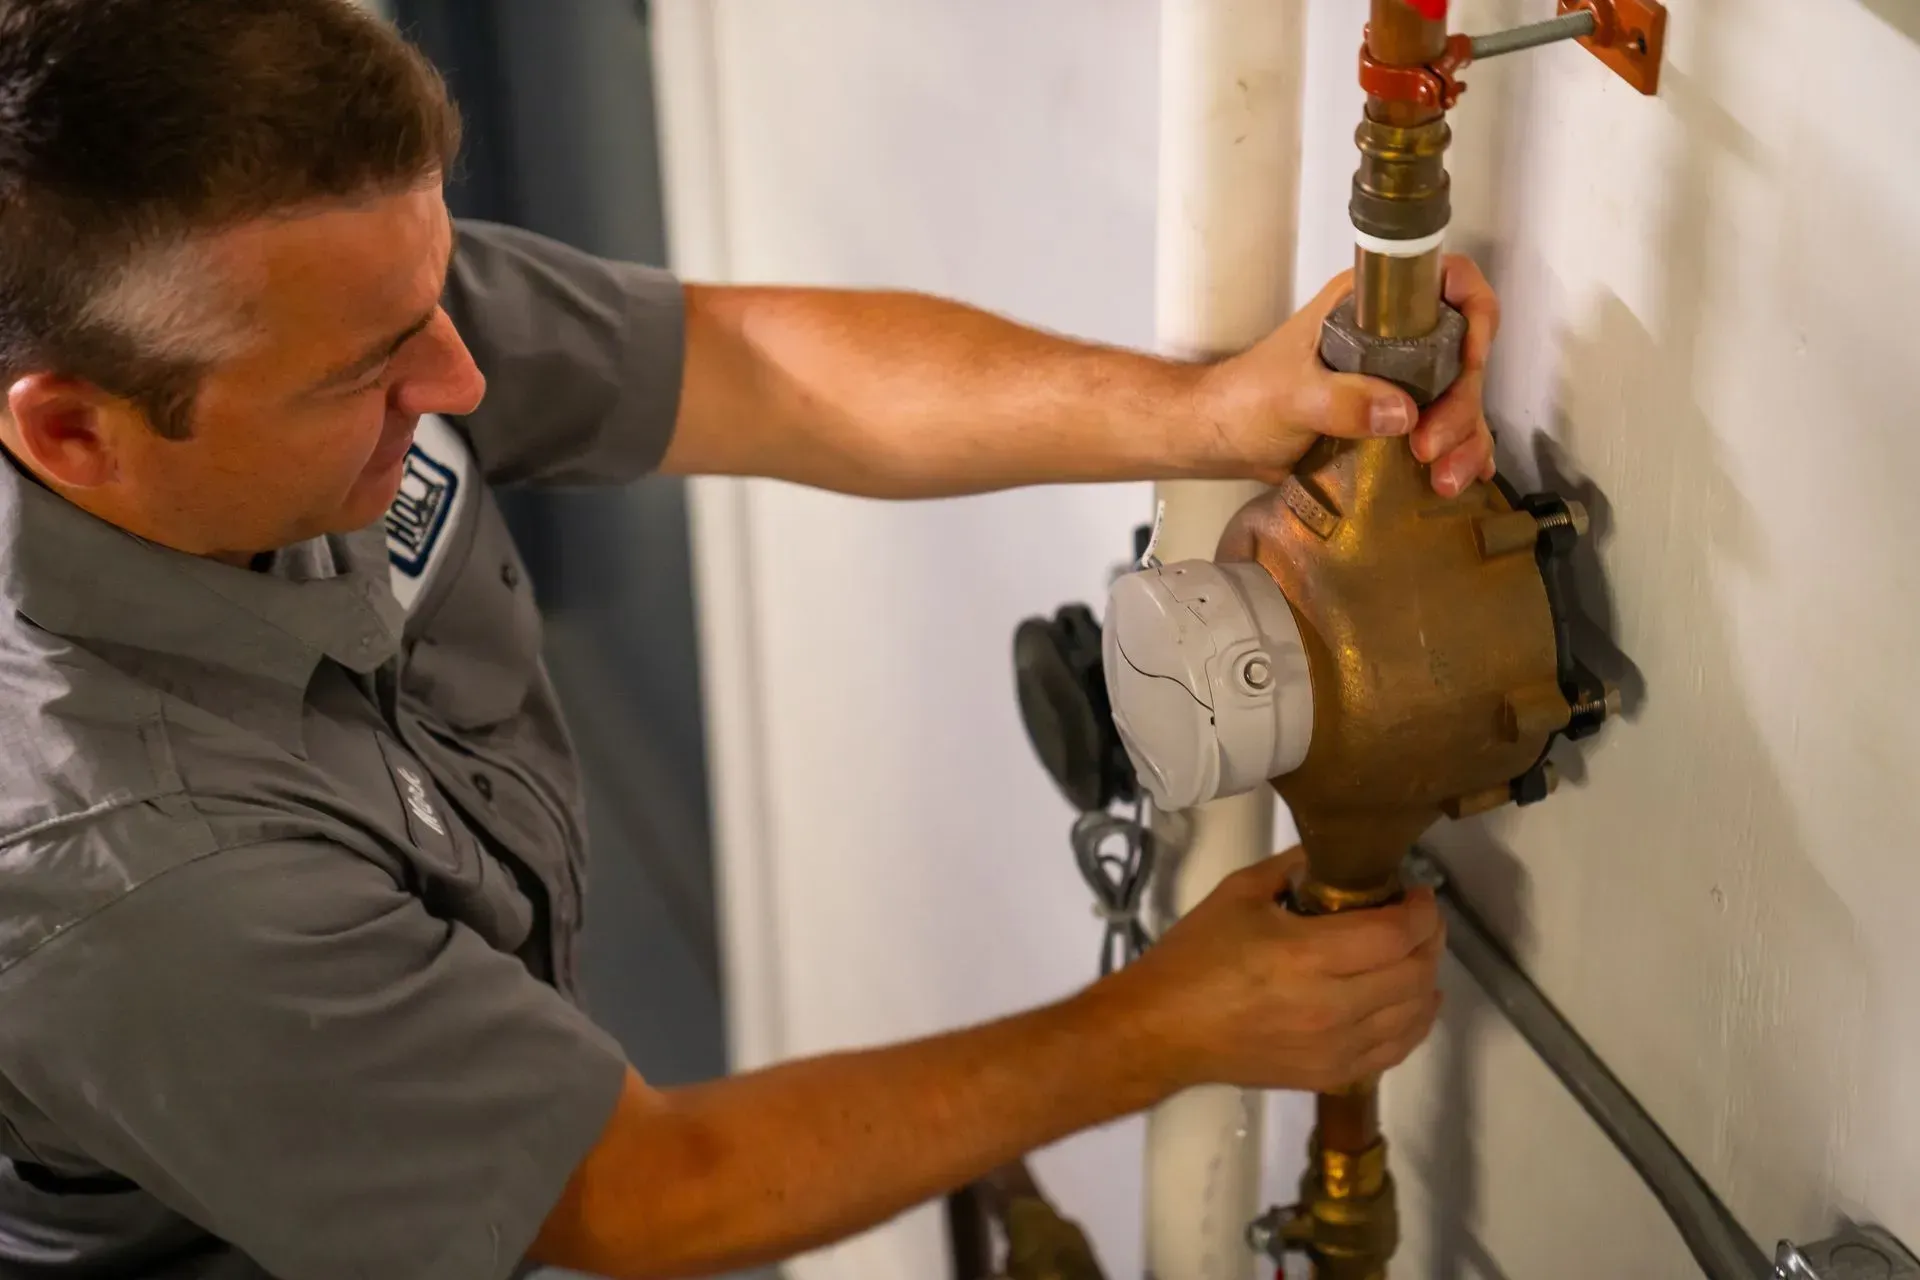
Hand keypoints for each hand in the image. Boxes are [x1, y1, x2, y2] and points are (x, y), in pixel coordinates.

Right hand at [1110, 849, 1443, 1093]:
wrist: (1161, 1031)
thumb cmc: (1195, 957)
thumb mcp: (1239, 893)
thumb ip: (1292, 868)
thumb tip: (1332, 856)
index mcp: (1307, 956)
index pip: (1395, 935)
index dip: (1420, 910)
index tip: (1417, 891)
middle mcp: (1331, 1007)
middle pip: (1414, 973)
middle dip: (1429, 939)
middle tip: (1418, 917)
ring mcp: (1334, 1048)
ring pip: (1413, 1014)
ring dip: (1426, 979)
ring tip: (1416, 954)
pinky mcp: (1330, 1075)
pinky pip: (1395, 1050)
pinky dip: (1414, 1022)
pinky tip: (1413, 1002)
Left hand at [1197, 254, 1500, 496]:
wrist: (1225, 439)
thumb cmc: (1246, 399)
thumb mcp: (1290, 395)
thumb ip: (1341, 401)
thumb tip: (1403, 412)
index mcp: (1369, 306)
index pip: (1446, 281)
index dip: (1474, 310)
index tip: (1471, 358)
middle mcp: (1395, 335)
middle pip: (1463, 353)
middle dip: (1462, 403)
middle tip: (1430, 446)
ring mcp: (1400, 378)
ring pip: (1460, 398)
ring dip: (1465, 438)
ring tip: (1444, 478)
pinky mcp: (1397, 420)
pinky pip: (1445, 431)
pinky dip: (1459, 454)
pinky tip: (1459, 478)